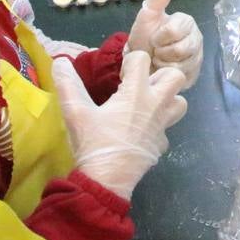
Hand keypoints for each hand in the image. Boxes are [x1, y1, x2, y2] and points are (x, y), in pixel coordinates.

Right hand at [52, 52, 187, 199]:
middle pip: (176, 77)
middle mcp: (156, 105)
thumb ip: (68, 84)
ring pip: (179, 103)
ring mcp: (162, 126)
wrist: (107, 181)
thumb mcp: (75, 112)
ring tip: (146, 105)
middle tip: (141, 86)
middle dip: (161, 76)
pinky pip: (166, 129)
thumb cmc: (94, 143)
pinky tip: (140, 133)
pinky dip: (157, 128)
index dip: (130, 61)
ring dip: (167, 100)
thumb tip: (60, 62)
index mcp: (137, 93)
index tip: (120, 75)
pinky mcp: (161, 144)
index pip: (143, 59)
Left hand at [126, 0, 202, 87]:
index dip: (161, 36)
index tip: (154, 38)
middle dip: (163, 52)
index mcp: (187, 22)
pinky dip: (169, 76)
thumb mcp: (148, 15)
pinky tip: (165, 72)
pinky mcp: (194, 75)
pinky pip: (183, 77)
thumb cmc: (143, 39)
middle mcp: (196, 39)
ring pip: (183, 64)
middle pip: (183, 48)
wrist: (138, 67)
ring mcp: (197, 58)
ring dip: (165, 65)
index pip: (177, 30)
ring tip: (159, 62)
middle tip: (156, 51)